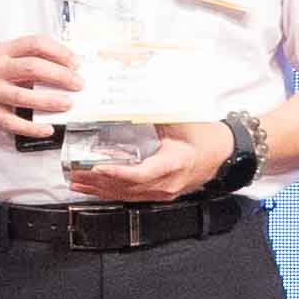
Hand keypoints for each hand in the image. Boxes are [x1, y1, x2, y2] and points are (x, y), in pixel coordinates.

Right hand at [0, 35, 82, 135]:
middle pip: (31, 68)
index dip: (59, 52)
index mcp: (4, 51)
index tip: (76, 63)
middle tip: (78, 84)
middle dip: (60, 76)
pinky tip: (48, 128)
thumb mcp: (11, 60)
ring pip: (24, 96)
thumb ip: (36, 59)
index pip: (35, 44)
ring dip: (50, 100)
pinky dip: (34, 127)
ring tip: (68, 103)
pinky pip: (15, 123)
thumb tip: (72, 66)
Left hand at [54, 127, 211, 206]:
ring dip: (101, 190)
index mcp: (174, 163)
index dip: (118, 173)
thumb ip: (153, 113)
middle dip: (99, 183)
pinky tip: (95, 190)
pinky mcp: (162, 194)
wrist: (225, 153)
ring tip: (76, 183)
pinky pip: (134, 196)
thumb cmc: (205, 135)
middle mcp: (168, 182)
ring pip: (128, 195)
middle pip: (128, 188)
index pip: (141, 174)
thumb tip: (126, 102)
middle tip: (74, 175)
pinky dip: (112, 192)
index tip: (97, 167)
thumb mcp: (181, 121)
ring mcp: (165, 192)